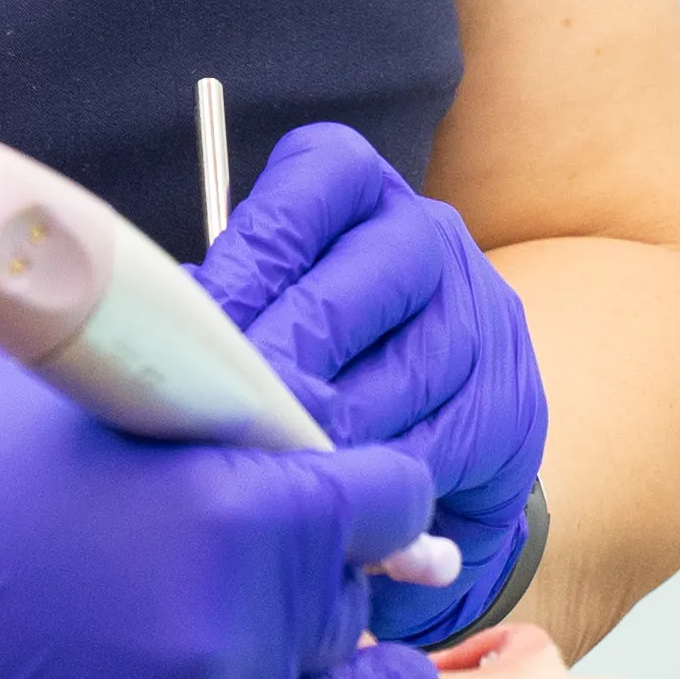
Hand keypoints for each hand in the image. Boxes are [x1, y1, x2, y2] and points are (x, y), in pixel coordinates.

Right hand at [0, 334, 445, 678]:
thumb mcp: (104, 394)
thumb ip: (221, 421)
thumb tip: (313, 436)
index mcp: (241, 497)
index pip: (386, 499)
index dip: (371, 493)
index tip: (359, 497)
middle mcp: (235, 617)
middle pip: (350, 607)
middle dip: (330, 584)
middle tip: (297, 565)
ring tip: (374, 678)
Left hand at [204, 122, 549, 647]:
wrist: (427, 432)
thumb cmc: (314, 358)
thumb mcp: (263, 309)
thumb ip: (227, 308)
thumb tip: (169, 327)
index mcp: (359, 192)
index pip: (320, 181)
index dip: (259, 254)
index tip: (206, 322)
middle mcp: (429, 236)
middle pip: (368, 279)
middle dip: (292, 351)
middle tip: (232, 410)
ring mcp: (482, 317)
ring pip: (408, 368)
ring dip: (334, 423)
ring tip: (269, 464)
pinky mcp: (510, 404)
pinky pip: (444, 441)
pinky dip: (383, 475)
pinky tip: (333, 497)